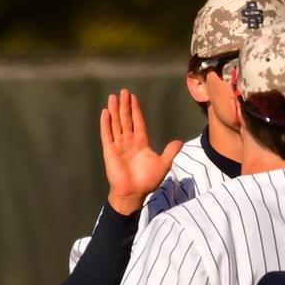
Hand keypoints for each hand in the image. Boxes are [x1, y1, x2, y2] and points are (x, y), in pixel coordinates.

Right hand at [102, 89, 181, 214]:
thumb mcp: (162, 164)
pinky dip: (106, 124)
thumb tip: (179, 141)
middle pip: (126, 119)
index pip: (138, 122)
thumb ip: (169, 152)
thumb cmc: (147, 180)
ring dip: (115, 111)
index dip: (136, 110)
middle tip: (123, 91)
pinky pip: (107, 134)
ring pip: (116, 124)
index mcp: (141, 143)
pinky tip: (105, 112)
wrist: (134, 192)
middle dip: (125, 106)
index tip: (134, 98)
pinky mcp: (109, 150)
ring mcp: (118, 145)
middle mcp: (129, 141)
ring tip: (113, 97)